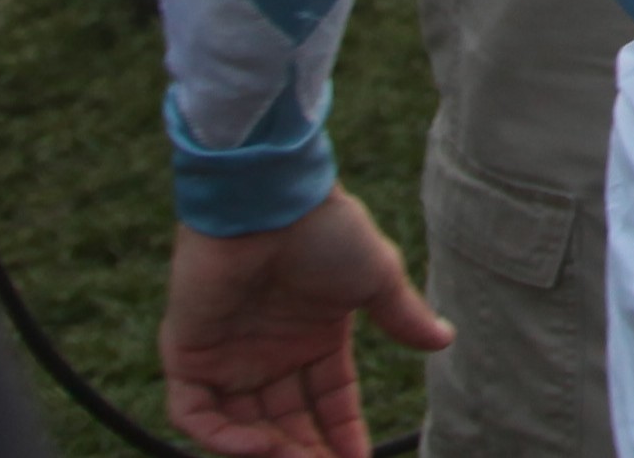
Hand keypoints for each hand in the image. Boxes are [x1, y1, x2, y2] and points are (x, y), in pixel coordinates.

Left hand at [160, 192, 448, 457]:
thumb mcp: (377, 278)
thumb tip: (444, 340)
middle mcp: (269, 353)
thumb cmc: (325, 229)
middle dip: (307, 451)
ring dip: (268, 451)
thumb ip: (403, 316)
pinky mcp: (188, 353)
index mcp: (313, 337)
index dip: (343, 435)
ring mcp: (227, 355)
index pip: (328, 402)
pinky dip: (221, 438)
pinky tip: (260, 445)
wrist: (269, 201)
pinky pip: (195, 413)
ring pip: (240, 426)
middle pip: (286, 422)